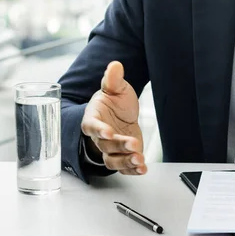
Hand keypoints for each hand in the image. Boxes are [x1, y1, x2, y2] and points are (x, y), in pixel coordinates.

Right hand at [81, 61, 146, 175]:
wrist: (121, 115)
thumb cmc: (114, 102)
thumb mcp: (115, 88)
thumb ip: (113, 79)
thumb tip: (115, 65)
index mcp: (93, 118)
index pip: (91, 126)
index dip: (99, 130)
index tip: (108, 131)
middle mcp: (99, 136)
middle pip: (105, 145)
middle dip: (119, 146)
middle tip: (133, 144)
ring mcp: (110, 149)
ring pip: (113, 160)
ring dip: (125, 162)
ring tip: (139, 160)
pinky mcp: (122, 157)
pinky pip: (123, 168)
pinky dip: (132, 170)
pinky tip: (142, 169)